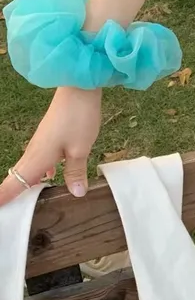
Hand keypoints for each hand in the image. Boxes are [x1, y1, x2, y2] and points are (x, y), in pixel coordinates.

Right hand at [0, 86, 101, 206]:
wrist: (79, 88)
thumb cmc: (78, 118)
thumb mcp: (81, 149)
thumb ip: (76, 172)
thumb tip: (75, 194)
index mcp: (37, 158)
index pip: (14, 183)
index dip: (3, 198)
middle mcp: (33, 152)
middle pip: (18, 178)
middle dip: (12, 194)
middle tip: (9, 211)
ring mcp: (40, 143)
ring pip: (29, 169)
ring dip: (26, 184)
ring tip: (27, 201)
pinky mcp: (49, 137)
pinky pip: (39, 160)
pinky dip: (39, 172)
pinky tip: (49, 177)